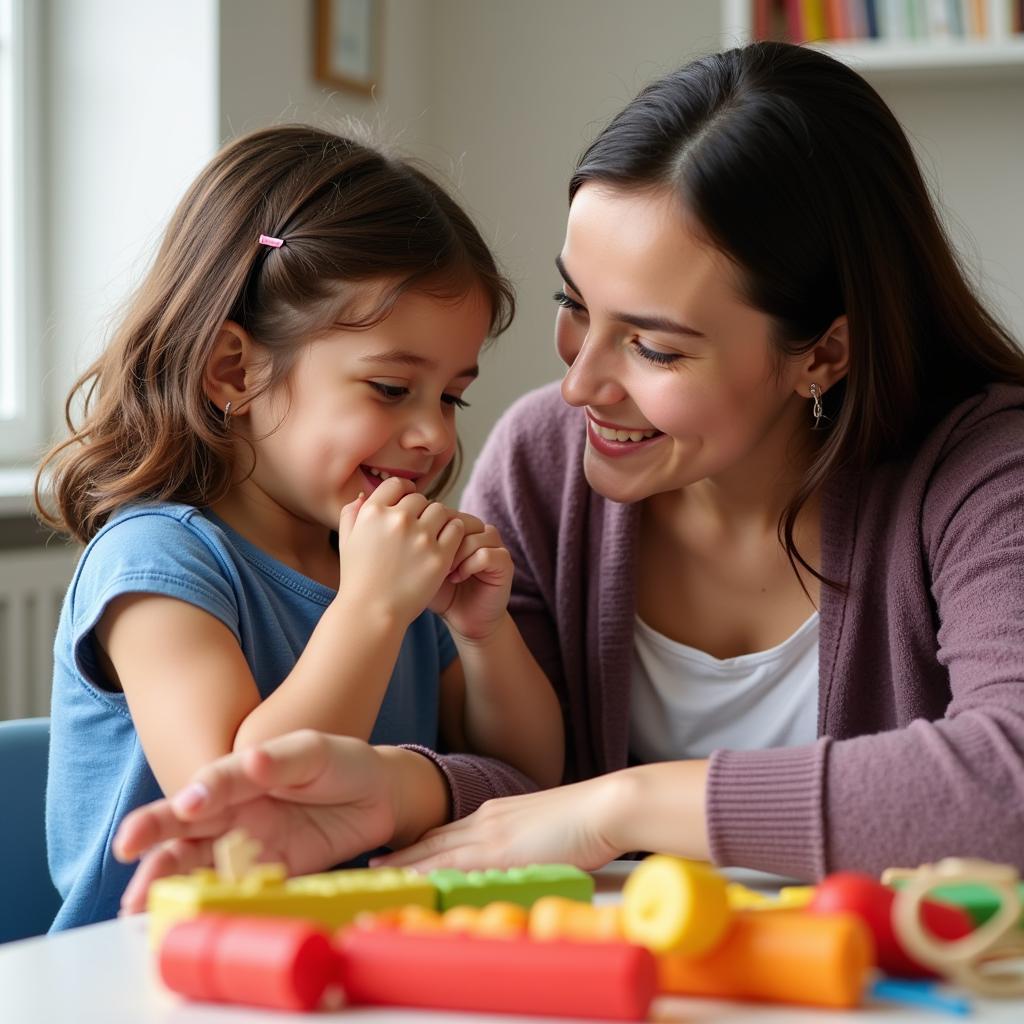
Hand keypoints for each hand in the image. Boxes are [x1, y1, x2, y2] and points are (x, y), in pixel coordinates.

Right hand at [113, 731, 399, 913]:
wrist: (379, 795)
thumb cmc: (340, 762)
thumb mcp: (314, 752)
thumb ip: (281, 761)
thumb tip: (252, 761)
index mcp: (241, 774)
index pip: (210, 784)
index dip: (199, 793)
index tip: (187, 806)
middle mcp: (233, 810)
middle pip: (184, 825)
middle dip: (151, 837)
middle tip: (125, 851)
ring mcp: (246, 844)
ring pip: (195, 861)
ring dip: (166, 879)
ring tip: (138, 900)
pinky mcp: (266, 873)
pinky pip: (231, 888)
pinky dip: (209, 900)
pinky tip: (188, 913)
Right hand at [336, 477, 464, 625]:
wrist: (371, 612)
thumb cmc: (357, 579)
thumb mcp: (346, 542)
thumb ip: (351, 514)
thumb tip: (363, 496)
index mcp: (373, 513)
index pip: (397, 485)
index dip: (404, 491)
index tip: (408, 503)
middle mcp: (397, 520)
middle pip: (420, 499)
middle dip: (420, 510)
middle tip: (421, 527)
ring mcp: (420, 537)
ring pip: (440, 511)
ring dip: (438, 520)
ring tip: (433, 536)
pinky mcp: (439, 555)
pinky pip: (455, 529)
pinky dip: (452, 533)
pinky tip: (445, 545)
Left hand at [371, 776, 623, 872]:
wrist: (605, 806)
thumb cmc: (588, 819)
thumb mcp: (547, 829)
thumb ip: (527, 843)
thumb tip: (522, 857)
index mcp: (498, 814)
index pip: (452, 831)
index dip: (426, 843)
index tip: (403, 853)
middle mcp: (487, 819)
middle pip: (436, 838)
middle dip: (406, 853)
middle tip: (376, 864)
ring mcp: (491, 832)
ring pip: (437, 850)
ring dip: (408, 863)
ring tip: (380, 873)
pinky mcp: (499, 849)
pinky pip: (454, 863)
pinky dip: (430, 872)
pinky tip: (412, 881)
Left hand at [428, 522, 512, 641]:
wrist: (464, 619)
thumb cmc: (442, 593)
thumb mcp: (424, 566)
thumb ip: (417, 546)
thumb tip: (399, 530)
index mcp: (462, 529)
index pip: (448, 513)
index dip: (433, 530)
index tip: (419, 552)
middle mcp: (481, 533)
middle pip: (462, 522)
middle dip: (444, 541)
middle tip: (431, 561)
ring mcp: (495, 546)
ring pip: (475, 537)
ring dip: (456, 555)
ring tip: (444, 572)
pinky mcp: (505, 564)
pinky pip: (487, 554)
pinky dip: (469, 566)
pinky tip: (456, 577)